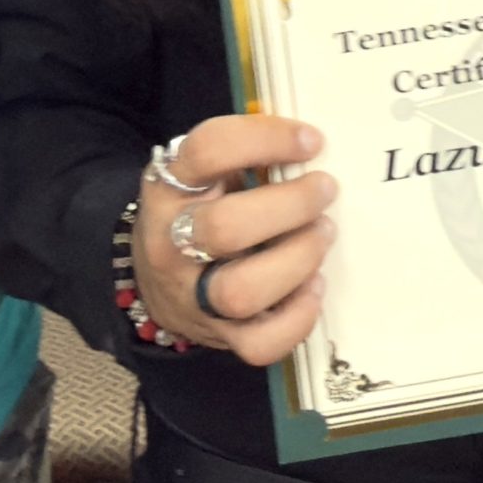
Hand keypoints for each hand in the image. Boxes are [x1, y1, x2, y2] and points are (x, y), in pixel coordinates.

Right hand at [135, 116, 334, 364]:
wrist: (157, 279)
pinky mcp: (218, 335)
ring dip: (297, 259)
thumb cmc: (199, 210)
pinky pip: (259, 343)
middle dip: (290, 206)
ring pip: (240, 291)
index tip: (312, 140)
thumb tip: (314, 143)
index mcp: (168, 188)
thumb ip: (246, 156)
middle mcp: (171, 243)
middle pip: (225, 228)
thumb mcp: (205, 174)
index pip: (207, 152)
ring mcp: (191, 296)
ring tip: (323, 234)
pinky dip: (298, 318)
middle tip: (325, 189)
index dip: (265, 139)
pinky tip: (314, 286)